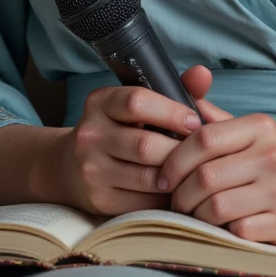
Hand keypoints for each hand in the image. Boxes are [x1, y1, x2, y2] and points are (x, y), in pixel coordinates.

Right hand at [53, 80, 200, 217]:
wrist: (73, 167)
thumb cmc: (120, 129)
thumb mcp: (137, 104)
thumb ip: (173, 89)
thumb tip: (202, 74)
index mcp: (100, 102)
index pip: (136, 102)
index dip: (172, 112)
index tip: (195, 122)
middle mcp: (90, 134)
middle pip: (145, 145)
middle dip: (179, 150)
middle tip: (199, 153)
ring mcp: (91, 169)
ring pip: (147, 176)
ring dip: (175, 176)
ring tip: (191, 171)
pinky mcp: (99, 198)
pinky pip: (143, 202)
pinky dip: (164, 197)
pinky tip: (174, 189)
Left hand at [157, 66, 275, 247]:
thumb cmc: (272, 169)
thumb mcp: (250, 137)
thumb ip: (214, 119)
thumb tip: (179, 88)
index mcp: (261, 127)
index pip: (203, 137)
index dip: (175, 159)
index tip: (164, 176)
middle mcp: (274, 155)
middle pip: (205, 176)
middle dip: (180, 194)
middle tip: (176, 202)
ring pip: (216, 207)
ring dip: (196, 216)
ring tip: (195, 215)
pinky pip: (236, 232)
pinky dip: (222, 234)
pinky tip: (223, 229)